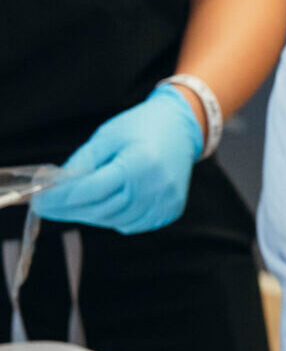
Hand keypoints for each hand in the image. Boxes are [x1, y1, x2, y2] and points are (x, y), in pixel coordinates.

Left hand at [34, 86, 201, 233]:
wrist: (182, 128)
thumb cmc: (142, 127)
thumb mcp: (107, 136)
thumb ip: (82, 162)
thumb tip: (56, 186)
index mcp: (138, 164)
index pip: (90, 190)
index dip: (60, 198)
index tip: (38, 201)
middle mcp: (154, 187)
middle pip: (100, 209)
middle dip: (68, 210)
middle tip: (47, 207)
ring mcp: (164, 202)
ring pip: (113, 220)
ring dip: (89, 215)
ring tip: (73, 204)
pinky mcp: (169, 211)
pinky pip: (130, 224)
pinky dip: (112, 218)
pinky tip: (105, 204)